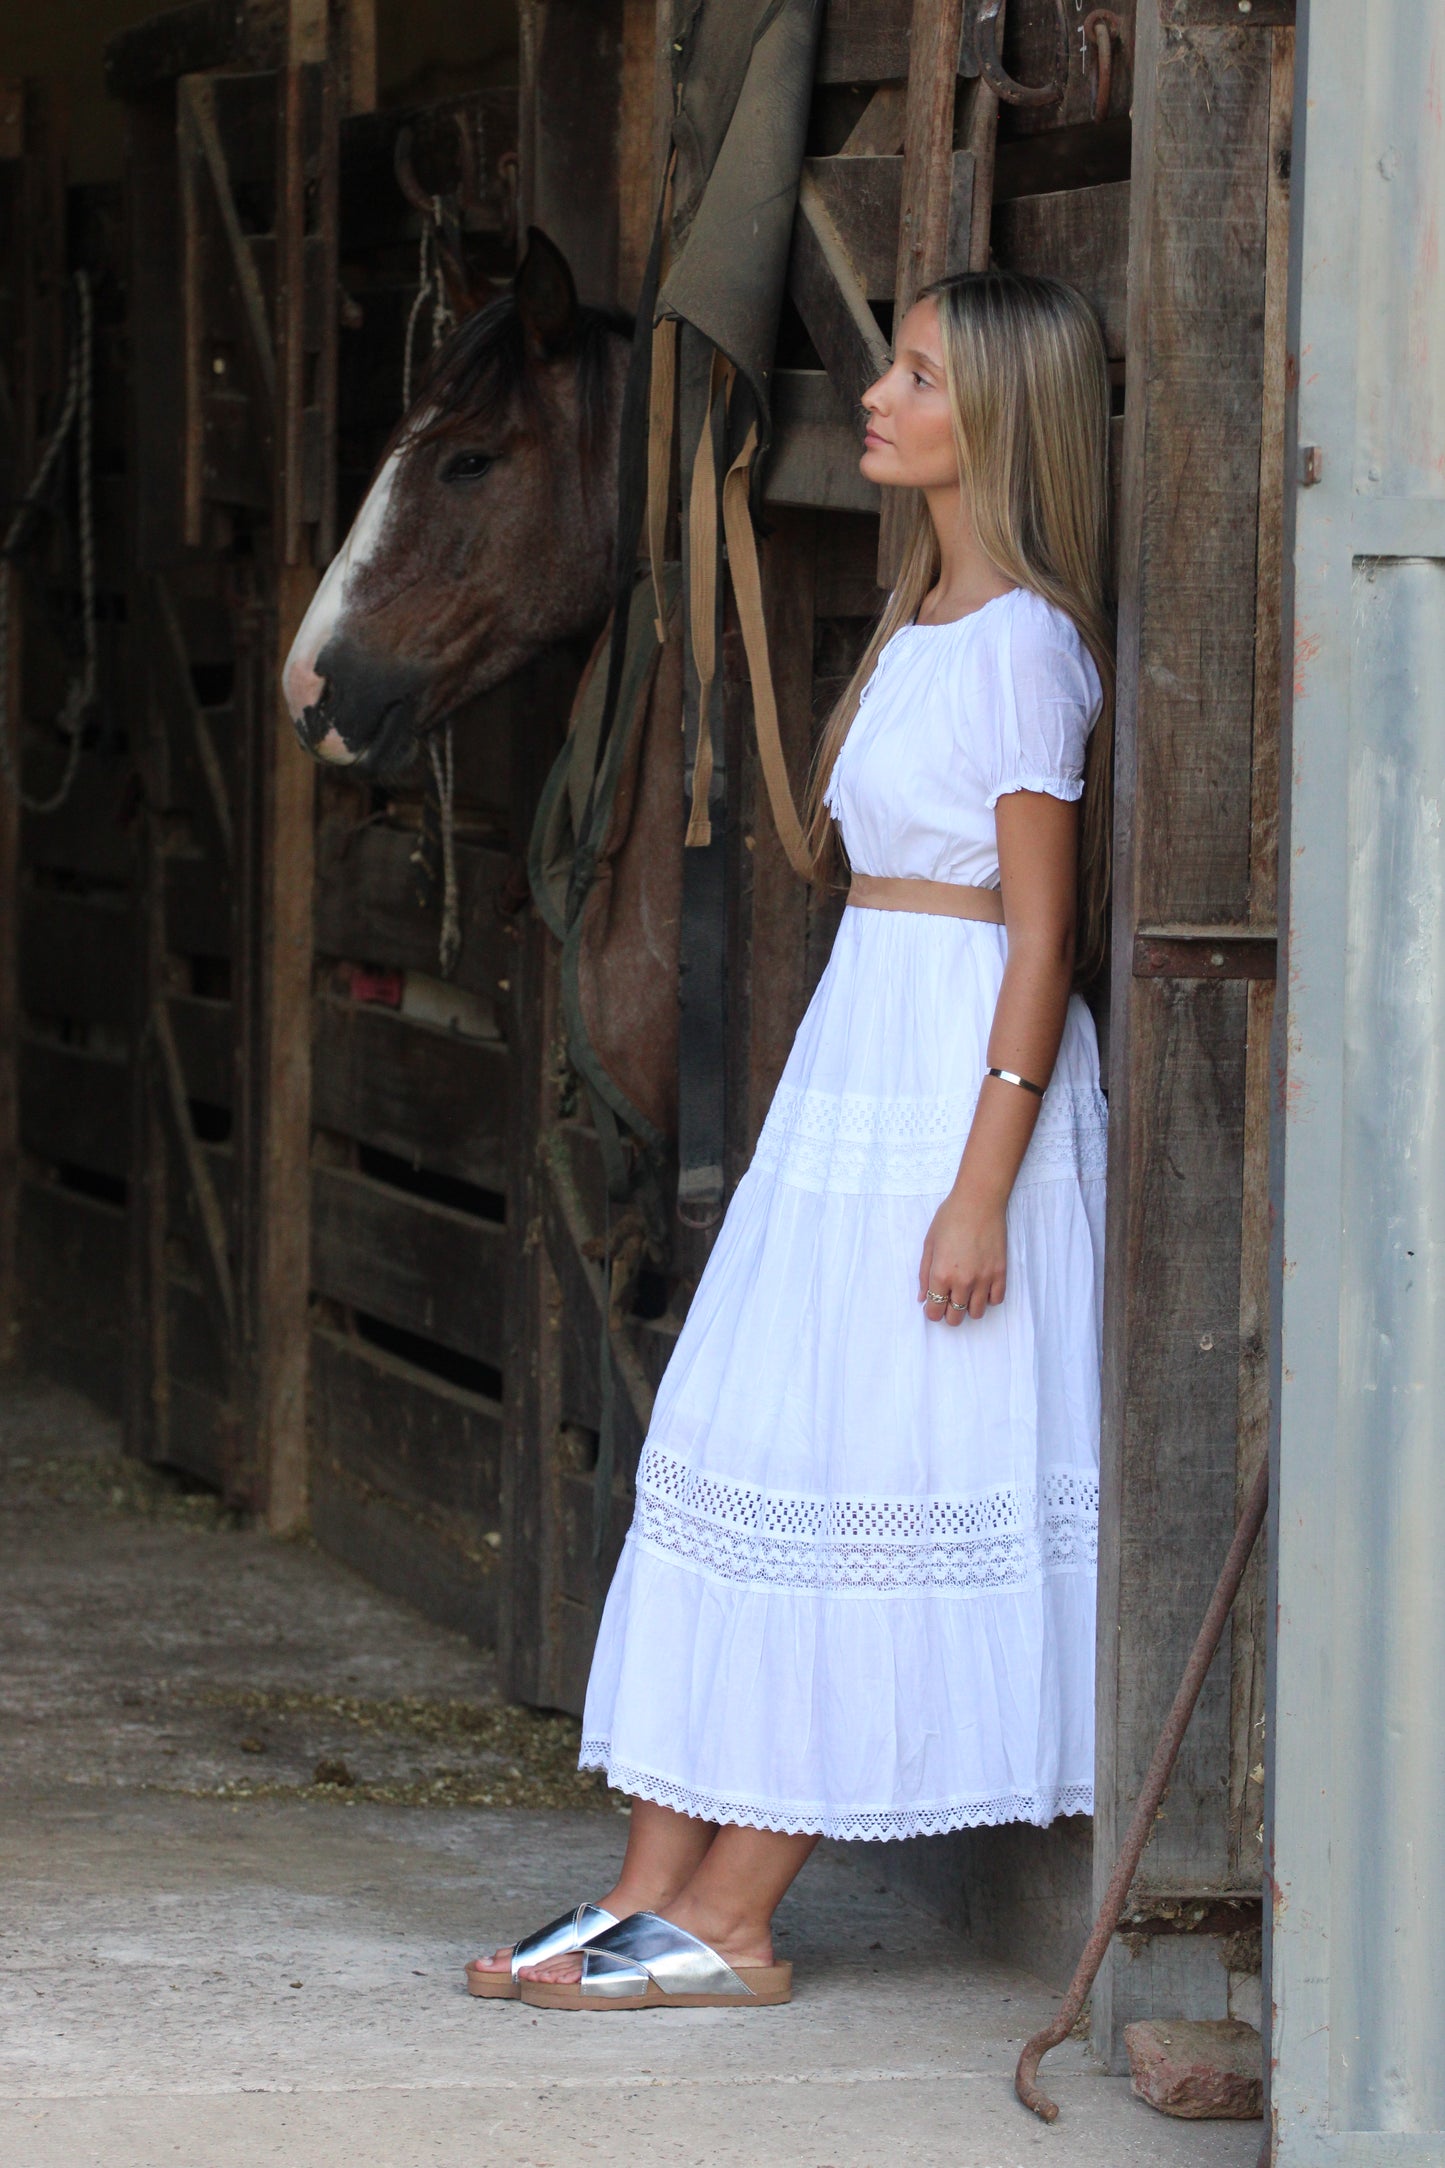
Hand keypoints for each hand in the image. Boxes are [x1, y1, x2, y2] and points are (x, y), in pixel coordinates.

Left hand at [918, 1187, 1007, 1324]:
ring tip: (965, 1292)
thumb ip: (924, 1274)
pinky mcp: (1000, 1273)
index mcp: (941, 1275)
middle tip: (948, 1297)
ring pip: (976, 1314)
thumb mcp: (929, 1244)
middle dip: (948, 1313)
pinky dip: (988, 1298)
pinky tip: (981, 1286)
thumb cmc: (950, 1218)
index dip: (931, 1311)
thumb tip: (922, 1298)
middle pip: (955, 1318)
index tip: (933, 1303)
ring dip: (968, 1307)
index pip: (935, 1312)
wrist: (979, 1202)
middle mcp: (963, 1282)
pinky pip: (996, 1300)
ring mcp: (984, 1279)